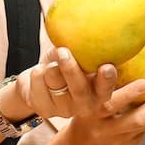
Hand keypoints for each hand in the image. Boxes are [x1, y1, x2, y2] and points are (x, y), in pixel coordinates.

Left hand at [1, 47, 120, 120]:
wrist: (38, 80)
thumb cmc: (61, 63)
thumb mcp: (74, 54)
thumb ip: (80, 49)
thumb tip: (78, 33)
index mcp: (99, 90)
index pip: (107, 87)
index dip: (108, 79)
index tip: (107, 66)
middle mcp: (86, 104)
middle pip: (80, 89)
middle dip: (71, 70)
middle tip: (63, 51)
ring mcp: (65, 110)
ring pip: (56, 84)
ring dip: (50, 67)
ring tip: (50, 62)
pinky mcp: (46, 110)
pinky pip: (39, 86)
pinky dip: (37, 73)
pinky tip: (40, 72)